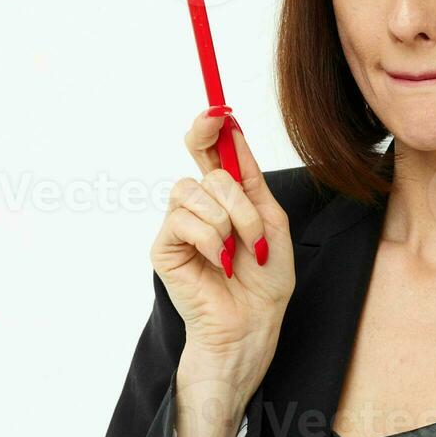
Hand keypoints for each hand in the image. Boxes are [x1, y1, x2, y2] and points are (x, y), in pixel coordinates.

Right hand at [152, 107, 295, 409]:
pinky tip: (218, 263)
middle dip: (241, 204)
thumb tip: (231, 129)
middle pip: (209, 172)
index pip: (207, 148)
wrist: (253, 323)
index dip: (207, 126)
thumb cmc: (264, 279)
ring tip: (236, 253)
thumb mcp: (271, 219)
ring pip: (195, 192)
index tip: (218, 113)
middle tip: (255, 238)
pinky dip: (210, 240)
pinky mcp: (164, 247)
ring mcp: (178, 225)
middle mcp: (197, 205)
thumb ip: (250, 177)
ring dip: (228, 223)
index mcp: (224, 195)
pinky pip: (183, 221)